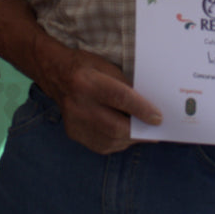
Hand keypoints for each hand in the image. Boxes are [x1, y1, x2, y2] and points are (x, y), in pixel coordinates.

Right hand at [40, 42, 162, 154]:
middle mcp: (78, 105)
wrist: (56, 74)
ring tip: (141, 132)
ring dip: (130, 138)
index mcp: (87, 83)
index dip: (142, 110)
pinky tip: (124, 134)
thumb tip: (149, 106)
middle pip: (115, 127)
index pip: (120, 99)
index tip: (158, 118)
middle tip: (155, 131)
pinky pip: (102, 145)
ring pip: (110, 140)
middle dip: (139, 131)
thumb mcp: (108, 68)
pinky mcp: (74, 133)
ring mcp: (74, 122)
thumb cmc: (87, 68)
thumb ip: (127, 87)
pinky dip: (118, 141)